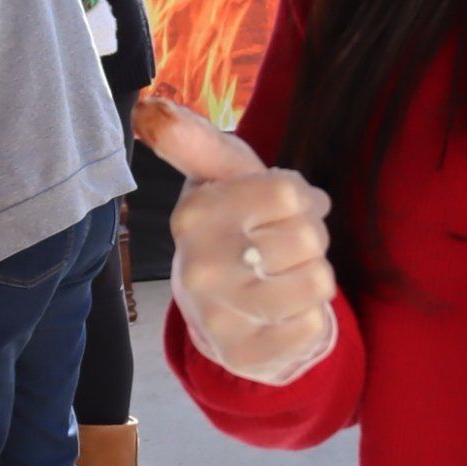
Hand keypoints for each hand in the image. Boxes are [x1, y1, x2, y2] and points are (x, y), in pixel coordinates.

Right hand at [137, 95, 336, 386]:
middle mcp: (198, 266)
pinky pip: (315, 327)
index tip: (288, 210)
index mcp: (194, 215)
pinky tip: (285, 314)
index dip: (305, 200)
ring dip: (315, 279)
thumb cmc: (234, 229)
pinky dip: (311, 319)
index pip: (291, 193)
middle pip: (309, 238)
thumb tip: (149, 109)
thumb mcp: (221, 178)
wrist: (221, 313)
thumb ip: (196, 140)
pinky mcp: (243, 356)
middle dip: (312, 241)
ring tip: (287, 279)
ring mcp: (218, 316)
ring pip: (317, 282)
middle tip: (287, 250)